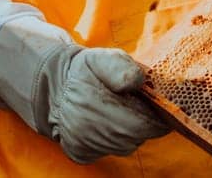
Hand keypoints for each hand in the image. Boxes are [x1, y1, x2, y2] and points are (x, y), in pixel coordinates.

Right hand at [0, 17, 169, 163]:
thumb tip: (138, 83)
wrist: (55, 86)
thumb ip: (122, 67)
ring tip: (121, 112)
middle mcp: (86, 131)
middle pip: (134, 137)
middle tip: (138, 106)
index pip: (142, 125)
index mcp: (94, 104)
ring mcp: (83, 145)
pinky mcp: (80, 153)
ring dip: (128, 132)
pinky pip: (108, 151)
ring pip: (123, 146)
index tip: (156, 105)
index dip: (155, 117)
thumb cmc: (84, 71)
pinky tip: (106, 123)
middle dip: (142, 123)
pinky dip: (113, 140)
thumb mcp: (102, 57)